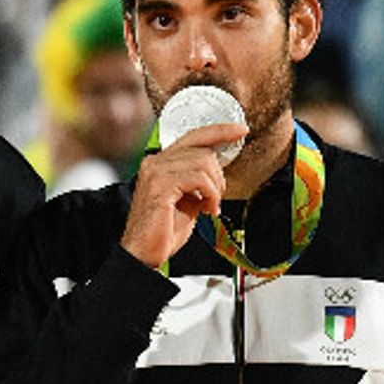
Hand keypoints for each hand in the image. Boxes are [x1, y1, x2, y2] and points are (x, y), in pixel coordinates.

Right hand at [120, 122, 246, 268]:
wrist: (144, 253)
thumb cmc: (162, 231)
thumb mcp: (187, 199)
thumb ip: (197, 181)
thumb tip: (217, 171)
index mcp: (159, 163)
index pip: (193, 137)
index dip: (219, 131)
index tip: (240, 130)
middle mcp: (154, 163)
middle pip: (202, 150)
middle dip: (218, 176)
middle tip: (215, 199)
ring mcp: (155, 172)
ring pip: (203, 162)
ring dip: (215, 188)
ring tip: (209, 206)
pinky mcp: (160, 185)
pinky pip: (199, 178)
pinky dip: (210, 194)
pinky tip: (206, 210)